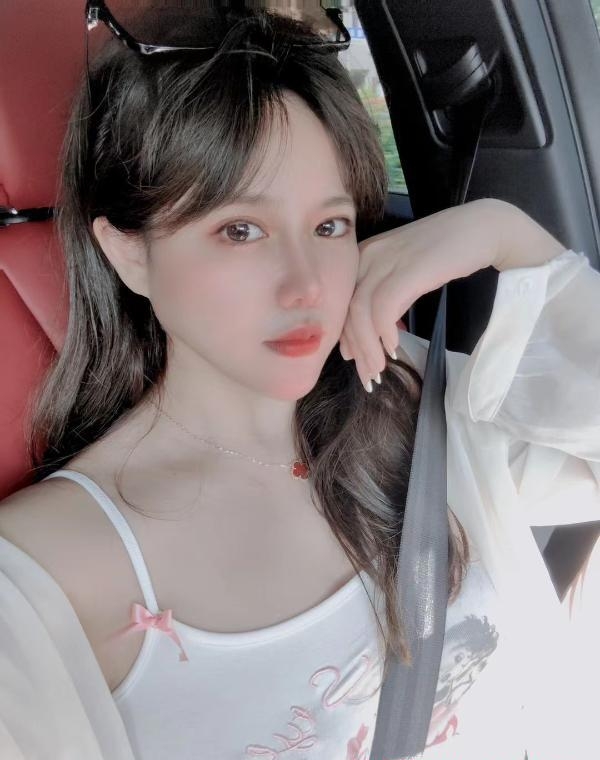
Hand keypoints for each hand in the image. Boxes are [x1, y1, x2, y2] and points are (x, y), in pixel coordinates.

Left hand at [338, 198, 516, 391]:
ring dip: (368, 347)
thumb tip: (368, 338)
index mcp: (363, 256)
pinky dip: (384, 332)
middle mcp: (368, 255)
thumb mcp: (405, 276)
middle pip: (347, 309)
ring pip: (361, 311)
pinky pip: (383, 306)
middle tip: (368, 378)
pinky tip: (394, 347)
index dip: (345, 337)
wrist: (484, 228)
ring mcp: (387, 260)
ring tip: (380, 370)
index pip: (342, 303)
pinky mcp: (408, 268)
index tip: (356, 363)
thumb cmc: (445, 253)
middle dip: (356, 349)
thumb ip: (384, 301)